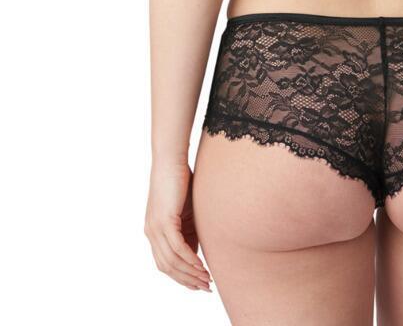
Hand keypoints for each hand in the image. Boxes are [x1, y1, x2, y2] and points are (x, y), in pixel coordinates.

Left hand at [144, 161, 211, 291]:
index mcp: (154, 231)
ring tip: (207, 279)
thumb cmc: (181, 180)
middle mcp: (151, 233)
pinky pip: (177, 248)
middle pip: (168, 267)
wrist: (171, 159)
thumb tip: (196, 251)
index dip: (182, 277)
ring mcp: (155, 228)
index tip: (198, 283)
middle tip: (205, 287)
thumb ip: (189, 230)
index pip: (166, 263)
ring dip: (190, 273)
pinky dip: (189, 259)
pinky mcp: (164, 221)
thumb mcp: (186, 212)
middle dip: (187, 280)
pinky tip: (201, 265)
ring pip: (172, 261)